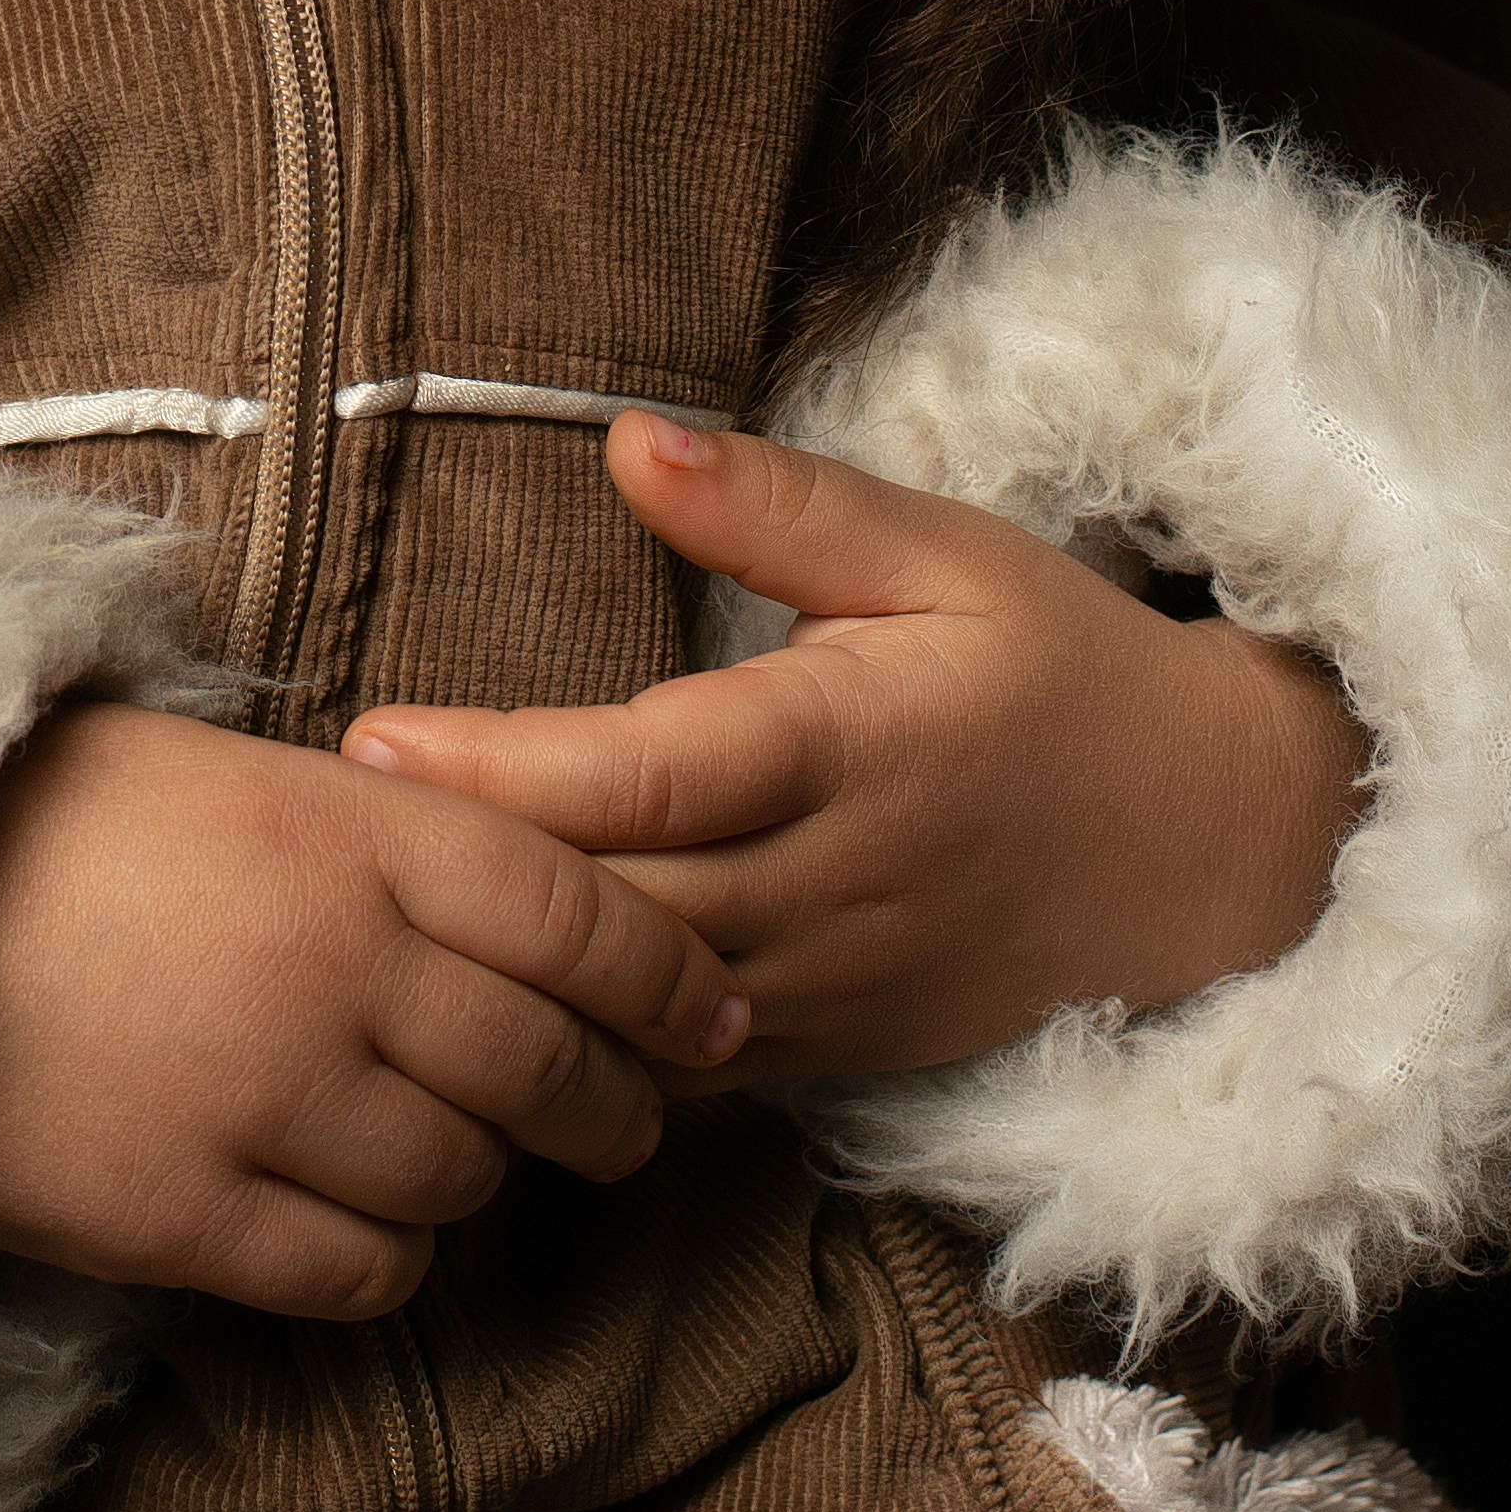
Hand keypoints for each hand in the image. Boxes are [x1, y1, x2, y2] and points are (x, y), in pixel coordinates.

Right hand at [0, 698, 749, 1316]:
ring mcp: (269, 1098)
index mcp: (356, 835)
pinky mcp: (189, 1215)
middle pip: (547, 1066)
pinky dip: (386, 1261)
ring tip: (455, 1161)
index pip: (580, 916)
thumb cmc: (36, 812)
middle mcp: (341, 967)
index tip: (715, 1017)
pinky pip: (358, 1273)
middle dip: (607, 1104)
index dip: (668, 978)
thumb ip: (364, 834)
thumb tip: (488, 896)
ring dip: (478, 1180)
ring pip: (462, 1181)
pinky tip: (360, 1229)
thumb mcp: (221, 767)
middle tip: (620, 1121)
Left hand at [341, 417, 1366, 1084]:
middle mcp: (830, 885)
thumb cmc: (1058, 669)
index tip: (375, 747)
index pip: (650, 775)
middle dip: (459, 880)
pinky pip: (677, 1071)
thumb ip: (780, 506)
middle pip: (613, 900)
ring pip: (632, 1007)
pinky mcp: (826, 1052)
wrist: (1205, 849)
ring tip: (355, 921)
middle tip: (305, 836)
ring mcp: (827, 990)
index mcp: (849, 744)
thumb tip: (630, 440)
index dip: (506, 774)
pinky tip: (471, 1014)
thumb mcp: (942, 553)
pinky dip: (574, 1048)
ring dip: (501, 974)